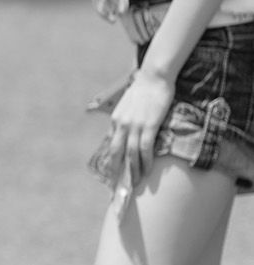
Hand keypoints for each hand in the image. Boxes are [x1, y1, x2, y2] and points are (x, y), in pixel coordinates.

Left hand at [104, 67, 174, 191]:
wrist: (154, 76)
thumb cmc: (144, 91)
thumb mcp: (128, 106)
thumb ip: (126, 121)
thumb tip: (127, 136)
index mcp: (115, 120)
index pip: (110, 146)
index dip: (110, 163)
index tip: (111, 176)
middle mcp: (122, 124)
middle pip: (116, 153)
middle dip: (117, 172)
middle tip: (120, 187)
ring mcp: (135, 125)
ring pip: (131, 154)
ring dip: (133, 171)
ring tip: (136, 184)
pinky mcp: (149, 125)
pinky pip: (145, 148)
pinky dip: (146, 161)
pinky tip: (148, 170)